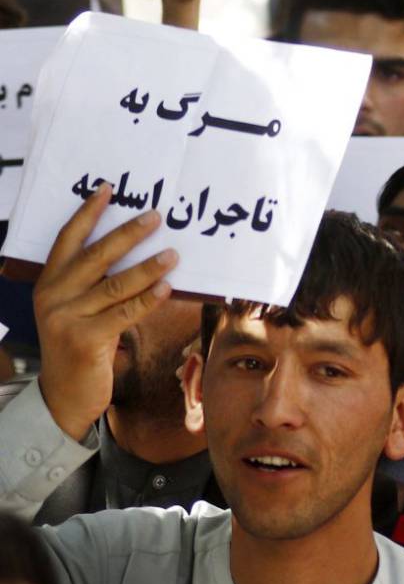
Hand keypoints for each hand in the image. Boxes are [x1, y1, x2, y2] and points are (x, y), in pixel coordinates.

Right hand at [33, 185, 178, 441]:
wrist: (63, 394)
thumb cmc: (80, 345)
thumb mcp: (78, 309)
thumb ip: (97, 284)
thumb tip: (142, 254)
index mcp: (49, 283)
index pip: (67, 240)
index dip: (87, 213)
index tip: (108, 189)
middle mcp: (53, 297)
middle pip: (95, 256)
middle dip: (127, 234)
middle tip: (156, 216)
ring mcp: (66, 318)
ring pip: (114, 285)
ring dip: (148, 267)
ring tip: (174, 254)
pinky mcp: (86, 340)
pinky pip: (124, 313)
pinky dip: (147, 299)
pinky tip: (167, 288)